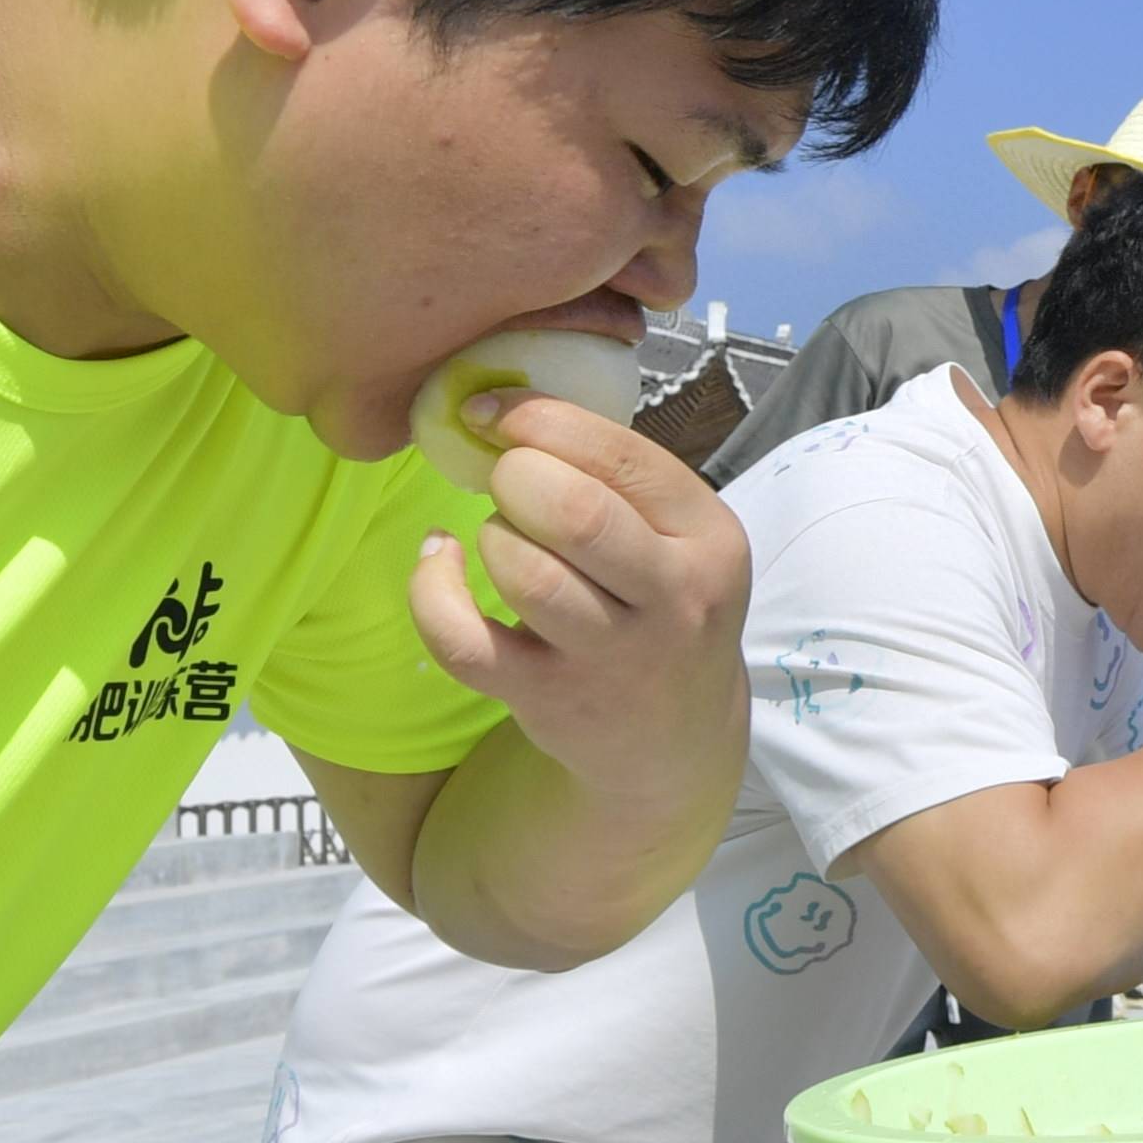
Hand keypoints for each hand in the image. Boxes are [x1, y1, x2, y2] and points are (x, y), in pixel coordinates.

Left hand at [410, 395, 750, 803]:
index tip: (492, 411)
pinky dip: (433, 592)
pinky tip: (441, 561)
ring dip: (492, 535)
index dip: (541, 420)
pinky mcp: (549, 700)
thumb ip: (618, 477)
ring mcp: (612, 657)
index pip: (622, 457)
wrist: (674, 737)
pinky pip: (465, 641)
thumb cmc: (662, 607)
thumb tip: (504, 406)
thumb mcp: (679, 538)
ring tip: (501, 536)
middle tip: (506, 480)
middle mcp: (673, 600)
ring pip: (524, 574)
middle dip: (515, 477)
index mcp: (708, 538)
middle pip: (575, 514)